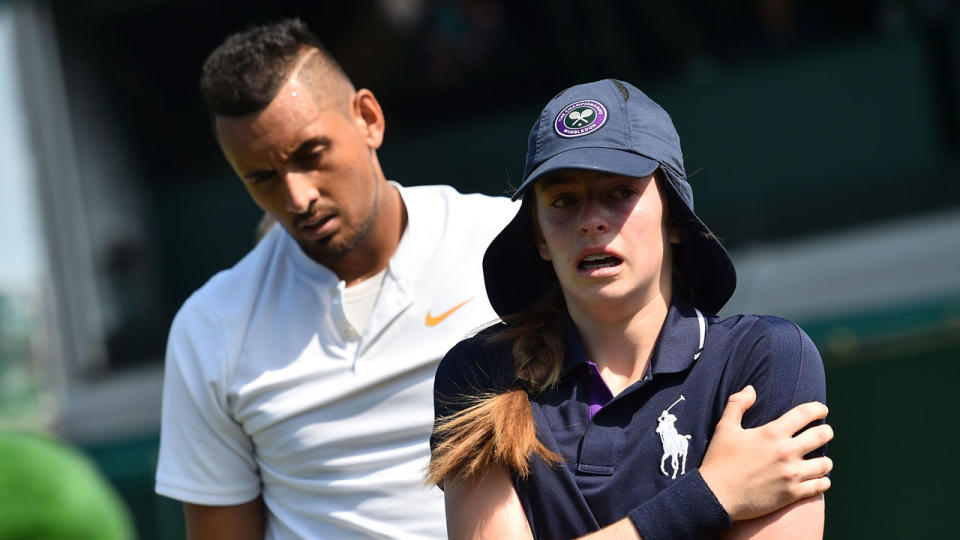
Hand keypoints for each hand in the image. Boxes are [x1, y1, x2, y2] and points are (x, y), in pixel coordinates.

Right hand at [699, 385, 833, 521]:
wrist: (716, 496)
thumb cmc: (719, 460)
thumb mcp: (724, 428)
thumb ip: (737, 404)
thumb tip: (751, 389)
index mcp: (772, 433)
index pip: (805, 414)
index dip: (817, 409)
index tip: (822, 409)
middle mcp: (786, 452)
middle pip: (821, 436)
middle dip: (826, 431)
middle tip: (824, 432)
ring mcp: (791, 474)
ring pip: (825, 464)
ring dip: (824, 460)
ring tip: (820, 460)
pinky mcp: (792, 494)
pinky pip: (820, 486)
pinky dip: (822, 481)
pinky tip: (817, 479)